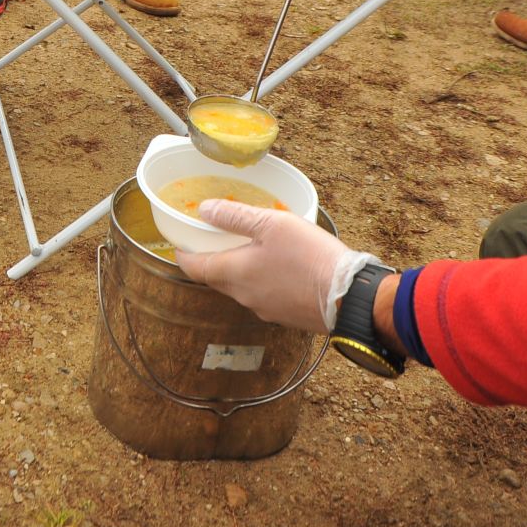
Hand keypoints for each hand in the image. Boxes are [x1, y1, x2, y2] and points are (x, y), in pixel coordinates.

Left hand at [175, 201, 376, 333]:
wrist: (347, 297)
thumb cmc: (309, 257)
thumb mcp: (271, 224)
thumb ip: (235, 216)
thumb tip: (205, 211)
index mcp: (234, 274)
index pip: (195, 268)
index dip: (184, 255)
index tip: (179, 244)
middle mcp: (244, 296)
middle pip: (216, 278)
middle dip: (211, 260)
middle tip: (214, 240)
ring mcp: (264, 308)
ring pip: (240, 287)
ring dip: (238, 270)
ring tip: (249, 248)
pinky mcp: (284, 315)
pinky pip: (262, 295)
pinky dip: (260, 280)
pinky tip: (277, 266)